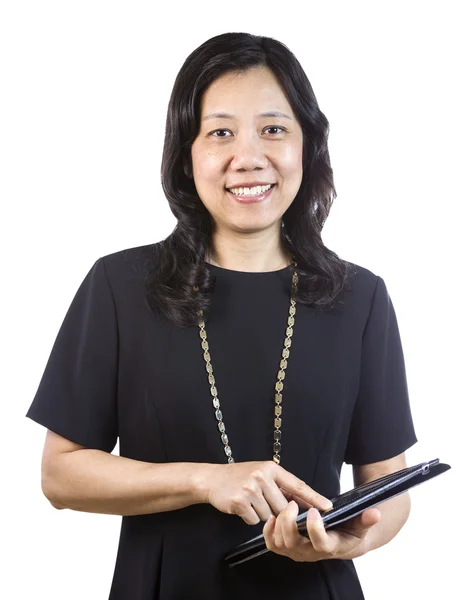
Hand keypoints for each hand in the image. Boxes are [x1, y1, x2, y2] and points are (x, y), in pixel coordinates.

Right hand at [198, 461, 332, 524]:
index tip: (328, 506)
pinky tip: (242, 506)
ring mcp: (250, 489)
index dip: (314, 497)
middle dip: (277, 510)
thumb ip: (281, 486)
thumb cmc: (240, 477)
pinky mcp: (240, 502)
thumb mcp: (262, 473)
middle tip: (263, 501)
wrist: (213, 479)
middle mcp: (262, 476)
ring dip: (261, 513)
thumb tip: (304, 503)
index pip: (297, 485)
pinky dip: (250, 517)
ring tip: (250, 501)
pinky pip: (255, 520)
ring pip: (269, 515)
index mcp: (271, 468)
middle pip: (283, 506)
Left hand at [263, 500, 380, 561]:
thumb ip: (366, 519)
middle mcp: (311, 553)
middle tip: (293, 503)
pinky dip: (268, 531)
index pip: (321, 543)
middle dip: (290, 522)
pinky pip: (272, 544)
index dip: (316, 528)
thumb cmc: (350, 530)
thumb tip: (375, 514)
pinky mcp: (287, 547)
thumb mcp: (361, 524)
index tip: (315, 510)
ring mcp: (298, 552)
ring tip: (285, 505)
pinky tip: (272, 516)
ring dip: (279, 524)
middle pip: (294, 543)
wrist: (341, 541)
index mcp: (331, 546)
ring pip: (280, 543)